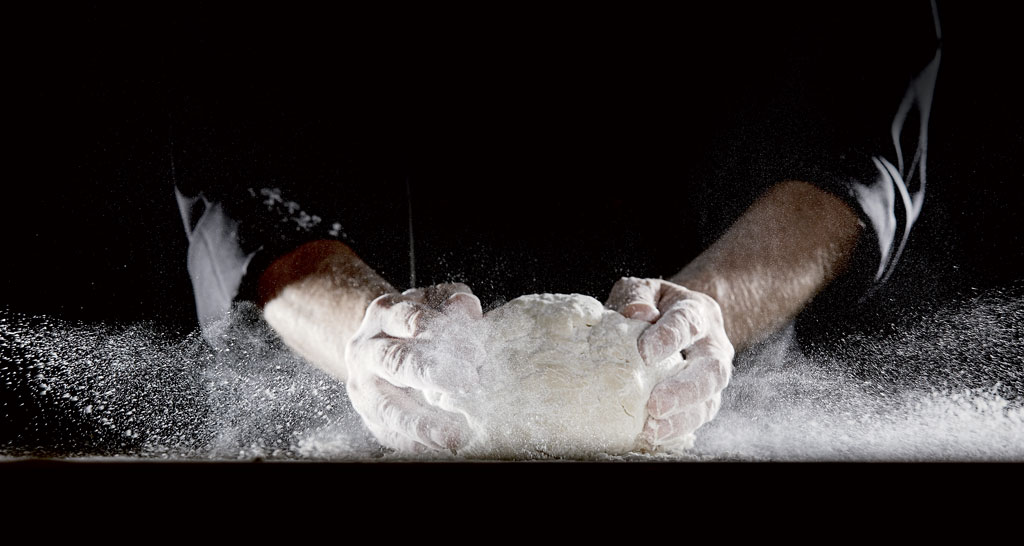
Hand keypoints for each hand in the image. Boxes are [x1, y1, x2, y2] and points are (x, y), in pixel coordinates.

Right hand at [345, 283, 482, 453]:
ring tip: (456, 435)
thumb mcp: (432, 302)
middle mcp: (367, 351)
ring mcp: (364, 388)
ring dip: (423, 423)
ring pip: (389, 408)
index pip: (410, 319)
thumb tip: (468, 308)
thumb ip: (451, 301)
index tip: (476, 352)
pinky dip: (418, 444)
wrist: (378, 347)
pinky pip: (391, 435)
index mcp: (384, 314)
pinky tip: (444, 447)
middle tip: (470, 384)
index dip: (443, 334)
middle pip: (396, 362)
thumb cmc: (416, 323)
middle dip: (434, 374)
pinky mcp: (371, 419)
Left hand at [606, 277, 733, 450]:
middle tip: (656, 405)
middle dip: (685, 391)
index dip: (669, 338)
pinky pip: (698, 419)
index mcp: (697, 312)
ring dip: (682, 419)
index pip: (687, 323)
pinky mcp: (705, 400)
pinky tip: (654, 437)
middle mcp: (713, 346)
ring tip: (653, 430)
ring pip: (710, 401)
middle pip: (712, 371)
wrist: (683, 319)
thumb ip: (637, 297)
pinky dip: (677, 430)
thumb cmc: (656, 305)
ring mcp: (713, 376)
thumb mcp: (645, 290)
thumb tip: (634, 313)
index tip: (645, 352)